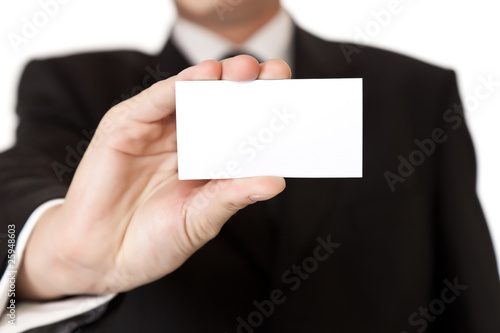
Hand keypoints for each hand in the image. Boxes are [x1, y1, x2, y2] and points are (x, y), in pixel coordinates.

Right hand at [17, 56, 290, 299]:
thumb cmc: (153, 241)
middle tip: (274, 72)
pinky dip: (177, 87)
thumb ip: (232, 195)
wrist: (100, 258)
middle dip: (246, 87)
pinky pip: (154, 102)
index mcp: (207, 162)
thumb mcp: (201, 219)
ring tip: (243, 69)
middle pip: (219, 105)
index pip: (240, 129)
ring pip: (190, 95)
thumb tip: (276, 181)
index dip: (264, 112)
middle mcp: (185, 141)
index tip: (292, 98)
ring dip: (216, 79)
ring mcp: (155, 131)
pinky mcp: (125, 127)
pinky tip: (202, 78)